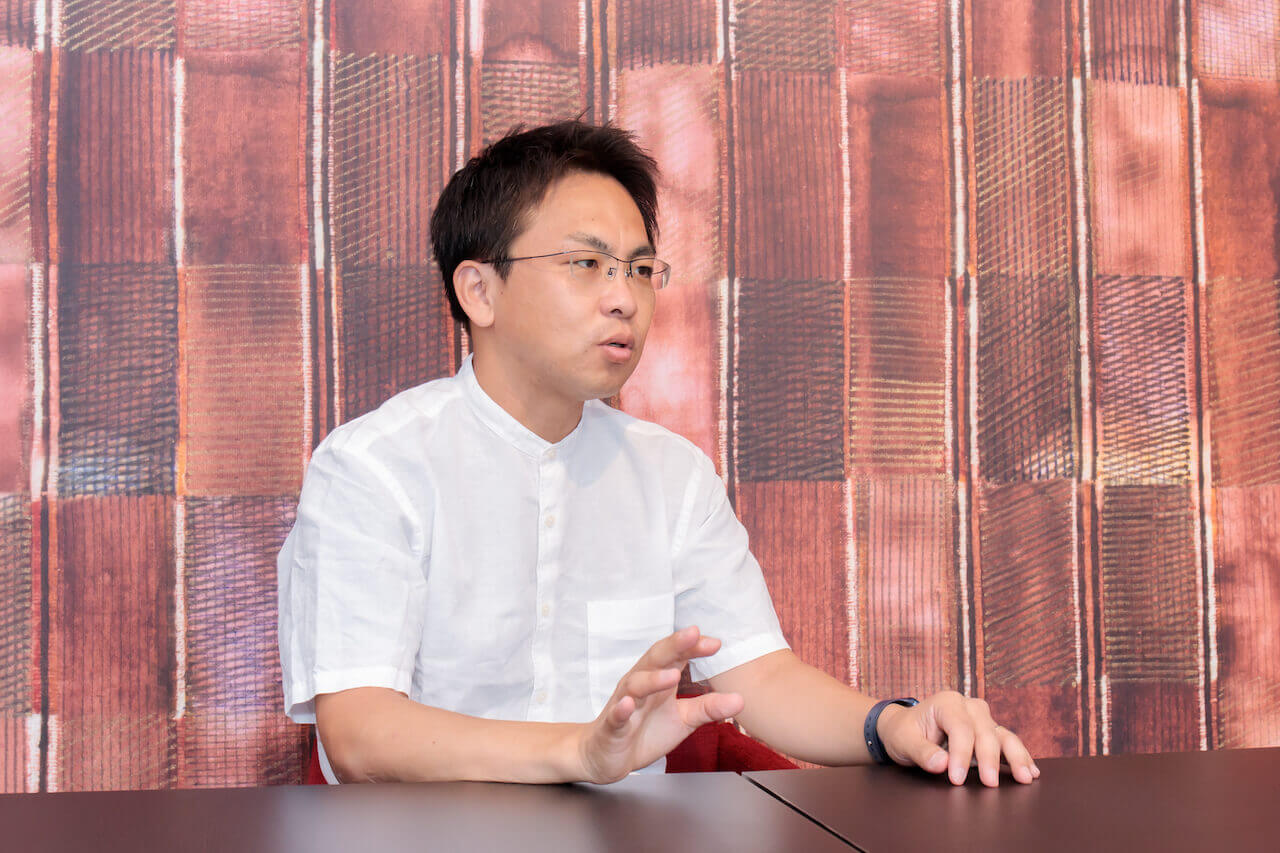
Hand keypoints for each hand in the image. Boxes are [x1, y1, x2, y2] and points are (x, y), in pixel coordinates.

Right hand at [576, 625, 743, 783]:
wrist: (606, 755)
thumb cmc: (645, 730)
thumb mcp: (683, 719)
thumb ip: (708, 707)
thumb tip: (741, 699)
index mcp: (658, 679)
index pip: (677, 656)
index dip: (694, 647)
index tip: (716, 643)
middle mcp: (640, 684)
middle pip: (655, 659)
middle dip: (674, 646)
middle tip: (693, 634)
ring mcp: (624, 703)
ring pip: (636, 685)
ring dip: (653, 679)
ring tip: (672, 675)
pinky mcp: (612, 726)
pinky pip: (616, 716)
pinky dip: (621, 709)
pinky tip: (628, 704)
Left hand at [876, 691, 1038, 785]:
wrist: (906, 728)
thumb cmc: (904, 733)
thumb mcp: (904, 742)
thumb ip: (922, 752)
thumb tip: (942, 765)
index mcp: (947, 702)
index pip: (960, 728)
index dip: (961, 754)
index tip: (957, 779)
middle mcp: (969, 706)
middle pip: (985, 731)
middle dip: (989, 758)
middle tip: (990, 784)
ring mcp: (982, 719)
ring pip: (1003, 735)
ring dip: (1016, 756)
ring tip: (1025, 777)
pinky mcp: (989, 732)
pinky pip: (1008, 742)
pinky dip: (1020, 756)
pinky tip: (1031, 771)